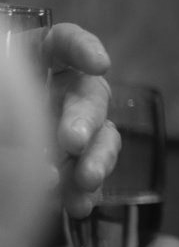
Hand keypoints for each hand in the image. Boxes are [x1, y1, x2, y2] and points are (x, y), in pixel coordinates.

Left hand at [43, 23, 117, 216]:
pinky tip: (78, 203)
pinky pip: (87, 173)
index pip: (62, 43)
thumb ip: (3, 115)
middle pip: (87, 92)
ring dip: (98, 157)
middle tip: (73, 142)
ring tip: (87, 179)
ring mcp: (64, 128)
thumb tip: (30, 156)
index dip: (83, 48)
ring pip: (100, 135)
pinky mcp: (67, 165)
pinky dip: (85, 189)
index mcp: (30, 62)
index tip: (98, 64)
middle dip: (86, 117)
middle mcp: (55, 92)